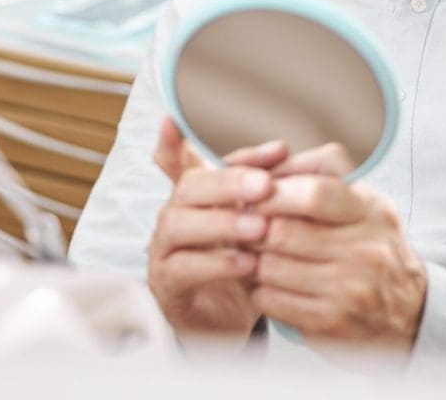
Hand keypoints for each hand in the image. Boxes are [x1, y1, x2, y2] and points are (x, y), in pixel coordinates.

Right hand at [147, 119, 285, 338]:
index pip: (188, 160)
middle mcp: (174, 215)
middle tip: (265, 185)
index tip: (185, 128)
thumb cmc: (242, 259)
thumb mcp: (256, 219)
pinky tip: (248, 263)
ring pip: (179, 224)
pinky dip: (217, 263)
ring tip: (260, 227)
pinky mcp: (166, 284)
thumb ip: (263, 184)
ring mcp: (164, 249)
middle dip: (228, 183)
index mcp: (193, 194)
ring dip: (222, 222)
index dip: (181, 143)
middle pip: (188, 187)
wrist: (230, 318)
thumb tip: (281, 148)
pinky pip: (183, 268)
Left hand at [250, 174, 427, 352]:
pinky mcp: (333, 322)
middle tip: (239, 224)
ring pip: (272, 268)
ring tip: (246, 252)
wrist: (409, 308)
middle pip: (285, 232)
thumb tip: (267, 167)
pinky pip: (273, 301)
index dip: (275, 193)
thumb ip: (320, 174)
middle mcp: (365, 250)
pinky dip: (258, 289)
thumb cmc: (372, 243)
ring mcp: (350, 289)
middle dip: (252, 227)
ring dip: (249, 259)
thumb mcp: (363, 201)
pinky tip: (262, 282)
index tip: (253, 194)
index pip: (315, 194)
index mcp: (370, 211)